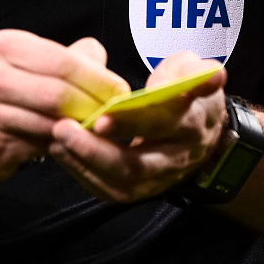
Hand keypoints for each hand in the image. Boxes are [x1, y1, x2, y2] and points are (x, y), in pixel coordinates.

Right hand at [0, 29, 129, 185]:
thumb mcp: (22, 64)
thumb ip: (63, 58)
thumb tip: (99, 57)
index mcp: (5, 46)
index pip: (64, 61)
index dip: (99, 79)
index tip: (121, 93)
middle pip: (59, 93)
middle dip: (94, 107)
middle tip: (114, 116)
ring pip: (51, 122)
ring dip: (81, 129)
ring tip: (97, 130)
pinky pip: (38, 146)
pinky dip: (61, 145)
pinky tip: (71, 143)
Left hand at [49, 51, 227, 201]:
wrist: (204, 132)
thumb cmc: (186, 94)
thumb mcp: (193, 72)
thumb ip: (191, 70)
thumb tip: (208, 74)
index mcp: (191, 123)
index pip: (164, 124)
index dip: (133, 121)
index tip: (103, 114)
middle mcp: (177, 157)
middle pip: (137, 164)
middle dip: (96, 150)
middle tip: (62, 128)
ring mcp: (159, 178)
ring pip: (121, 183)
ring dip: (85, 164)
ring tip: (56, 141)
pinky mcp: (142, 190)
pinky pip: (111, 192)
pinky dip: (84, 175)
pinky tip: (62, 153)